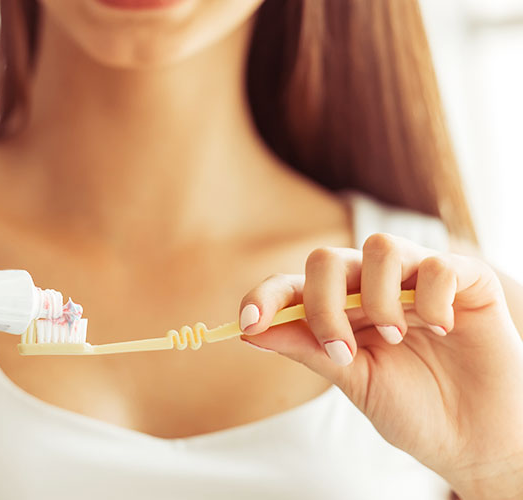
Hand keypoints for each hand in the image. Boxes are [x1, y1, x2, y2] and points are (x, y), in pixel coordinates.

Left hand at [239, 233, 522, 498]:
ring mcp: (418, 279)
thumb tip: (250, 330)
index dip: (265, 297)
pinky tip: (444, 330)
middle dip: (323, 304)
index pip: (293, 286)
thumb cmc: (413, 410)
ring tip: (397, 338)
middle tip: (342, 351)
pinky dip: (431, 298)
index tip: (248, 322)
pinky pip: (437, 264)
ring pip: (379, 247)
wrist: (475, 439)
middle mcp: (374, 287)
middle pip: (327, 259)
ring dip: (378, 299)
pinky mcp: (467, 280)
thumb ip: (307, 350)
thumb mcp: (353, 381)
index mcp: (341, 310)